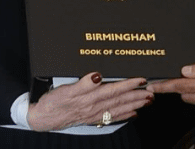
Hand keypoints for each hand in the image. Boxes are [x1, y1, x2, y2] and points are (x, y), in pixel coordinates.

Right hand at [27, 72, 152, 130]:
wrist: (43, 118)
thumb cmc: (53, 103)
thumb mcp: (65, 90)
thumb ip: (82, 83)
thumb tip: (96, 76)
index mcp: (90, 97)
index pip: (114, 89)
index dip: (129, 84)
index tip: (141, 79)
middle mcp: (94, 107)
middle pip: (120, 100)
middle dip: (136, 96)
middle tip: (151, 92)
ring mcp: (93, 114)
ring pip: (118, 109)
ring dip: (134, 105)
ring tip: (147, 101)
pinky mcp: (90, 118)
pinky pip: (111, 117)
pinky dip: (123, 115)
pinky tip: (132, 114)